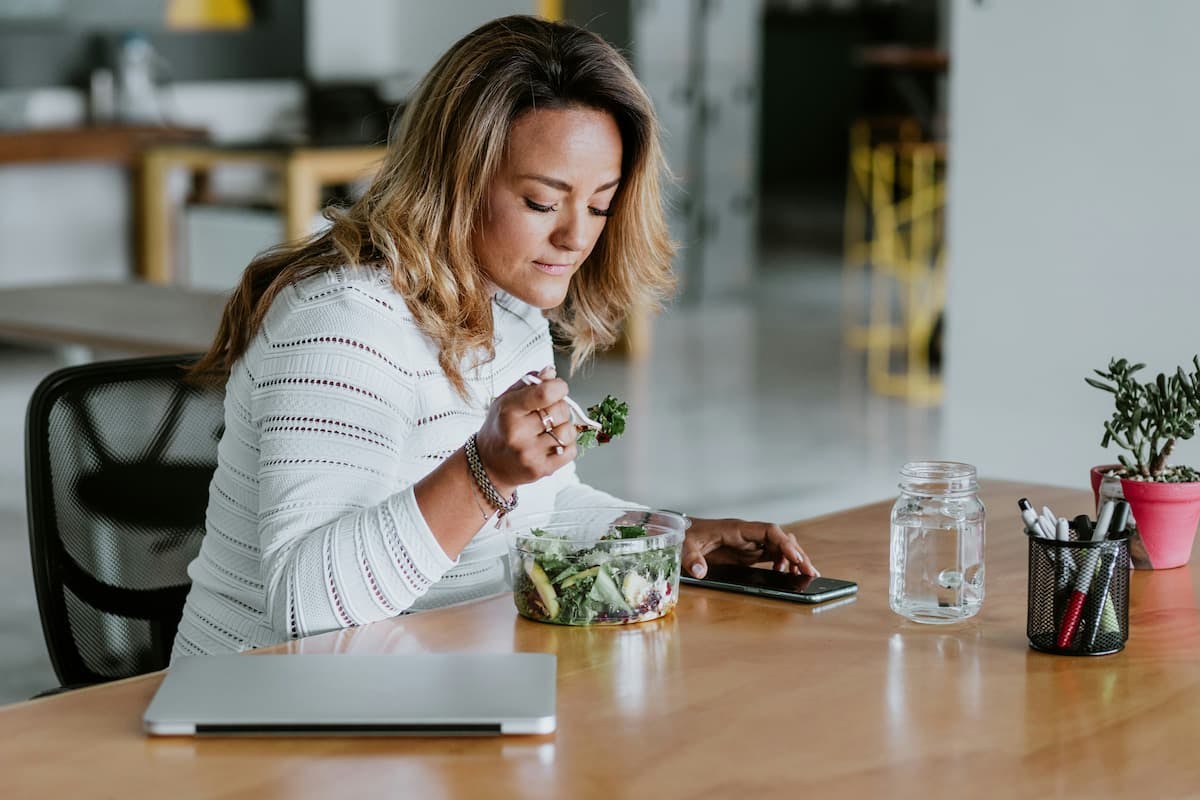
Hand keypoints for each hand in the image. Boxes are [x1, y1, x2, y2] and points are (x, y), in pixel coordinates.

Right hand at [474, 366, 576, 492]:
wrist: (488, 465)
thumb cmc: (500, 428)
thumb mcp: (505, 400)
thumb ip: (528, 384)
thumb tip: (551, 372)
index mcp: (509, 411)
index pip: (545, 393)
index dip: (559, 387)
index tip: (558, 388)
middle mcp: (518, 433)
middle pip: (560, 411)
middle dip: (561, 407)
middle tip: (550, 411)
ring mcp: (530, 454)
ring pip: (568, 432)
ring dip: (565, 427)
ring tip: (551, 428)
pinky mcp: (541, 469)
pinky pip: (571, 451)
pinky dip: (567, 444)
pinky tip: (553, 443)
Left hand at [682, 517, 817, 578]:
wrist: (682, 532)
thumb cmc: (686, 535)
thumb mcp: (684, 546)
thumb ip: (692, 558)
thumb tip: (699, 572)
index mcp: (736, 529)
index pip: (769, 531)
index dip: (784, 543)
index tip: (795, 556)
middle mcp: (748, 534)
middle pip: (780, 539)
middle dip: (797, 553)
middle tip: (810, 572)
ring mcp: (749, 543)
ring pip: (779, 547)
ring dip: (794, 558)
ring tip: (805, 575)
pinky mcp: (747, 553)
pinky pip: (771, 555)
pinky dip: (783, 563)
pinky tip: (785, 574)